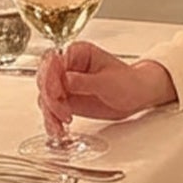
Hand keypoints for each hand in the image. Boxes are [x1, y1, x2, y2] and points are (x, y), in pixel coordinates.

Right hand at [38, 41, 175, 135]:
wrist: (138, 96)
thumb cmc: (128, 82)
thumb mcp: (108, 82)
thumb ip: (84, 81)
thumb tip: (64, 79)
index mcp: (78, 53)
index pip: (53, 61)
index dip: (50, 78)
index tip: (55, 94)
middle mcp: (68, 67)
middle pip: (45, 79)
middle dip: (50, 99)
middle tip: (62, 113)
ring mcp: (65, 84)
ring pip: (46, 97)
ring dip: (50, 113)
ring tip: (60, 127)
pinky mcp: (66, 99)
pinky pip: (52, 109)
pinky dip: (53, 120)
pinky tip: (58, 129)